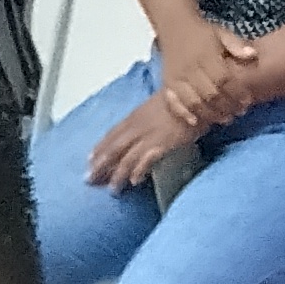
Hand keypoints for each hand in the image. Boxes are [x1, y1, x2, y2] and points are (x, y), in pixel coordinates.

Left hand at [84, 89, 206, 190]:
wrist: (195, 94)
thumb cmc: (180, 97)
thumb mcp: (157, 103)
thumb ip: (147, 116)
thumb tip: (142, 126)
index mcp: (135, 116)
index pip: (111, 135)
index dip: (99, 148)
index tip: (89, 160)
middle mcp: (136, 127)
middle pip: (112, 149)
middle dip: (100, 165)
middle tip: (89, 180)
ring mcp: (148, 136)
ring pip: (126, 158)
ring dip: (117, 175)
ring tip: (112, 190)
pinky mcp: (162, 143)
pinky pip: (145, 160)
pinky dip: (138, 171)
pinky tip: (134, 181)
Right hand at [154, 28, 258, 128]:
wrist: (174, 27)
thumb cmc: (202, 33)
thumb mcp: (222, 33)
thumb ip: (237, 45)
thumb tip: (253, 55)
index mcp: (205, 55)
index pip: (224, 79)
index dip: (237, 92)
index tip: (248, 100)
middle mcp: (190, 69)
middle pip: (210, 94)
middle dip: (226, 107)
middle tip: (239, 112)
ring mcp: (176, 78)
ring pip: (194, 102)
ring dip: (210, 114)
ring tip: (224, 119)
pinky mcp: (167, 84)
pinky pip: (174, 103)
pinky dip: (184, 114)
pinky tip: (195, 122)